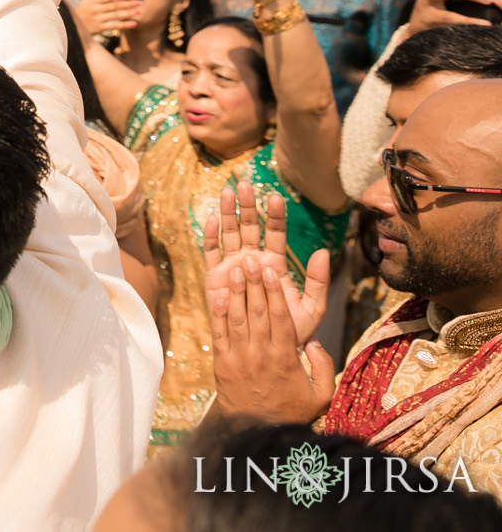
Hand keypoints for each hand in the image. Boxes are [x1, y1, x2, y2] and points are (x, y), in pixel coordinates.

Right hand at [74, 0, 140, 41]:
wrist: (71, 26)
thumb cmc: (80, 12)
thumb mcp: (85, 1)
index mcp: (94, 1)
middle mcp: (96, 9)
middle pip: (114, 6)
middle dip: (128, 4)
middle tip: (139, 2)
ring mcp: (97, 19)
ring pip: (115, 15)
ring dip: (128, 13)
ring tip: (139, 12)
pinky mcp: (99, 28)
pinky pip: (114, 26)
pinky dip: (124, 25)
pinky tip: (134, 24)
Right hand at [200, 183, 329, 341]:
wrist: (264, 349)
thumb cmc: (288, 331)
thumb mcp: (311, 308)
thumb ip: (318, 281)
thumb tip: (324, 251)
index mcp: (274, 264)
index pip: (274, 233)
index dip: (274, 216)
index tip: (276, 197)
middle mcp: (251, 260)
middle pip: (248, 227)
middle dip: (246, 206)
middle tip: (245, 185)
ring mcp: (232, 266)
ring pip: (228, 233)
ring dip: (227, 213)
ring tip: (228, 192)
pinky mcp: (215, 276)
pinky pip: (210, 252)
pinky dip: (210, 235)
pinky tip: (212, 218)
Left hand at [209, 256, 335, 425]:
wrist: (258, 433)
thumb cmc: (292, 411)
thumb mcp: (321, 394)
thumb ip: (324, 366)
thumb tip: (314, 341)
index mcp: (286, 359)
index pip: (280, 319)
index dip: (275, 293)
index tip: (273, 271)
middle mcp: (261, 355)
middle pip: (257, 312)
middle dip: (254, 284)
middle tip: (251, 259)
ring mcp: (239, 358)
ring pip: (237, 319)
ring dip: (237, 292)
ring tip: (235, 268)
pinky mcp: (222, 363)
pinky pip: (220, 333)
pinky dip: (219, 313)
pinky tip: (218, 294)